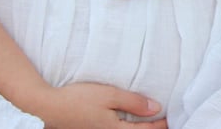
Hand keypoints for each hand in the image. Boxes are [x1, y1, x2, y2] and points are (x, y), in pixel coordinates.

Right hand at [33, 82, 166, 127]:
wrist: (49, 105)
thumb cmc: (80, 98)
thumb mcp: (110, 95)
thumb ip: (134, 103)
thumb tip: (156, 109)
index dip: (159, 125)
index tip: (171, 118)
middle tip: (164, 121)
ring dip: (138, 128)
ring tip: (149, 121)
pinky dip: (125, 127)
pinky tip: (127, 120)